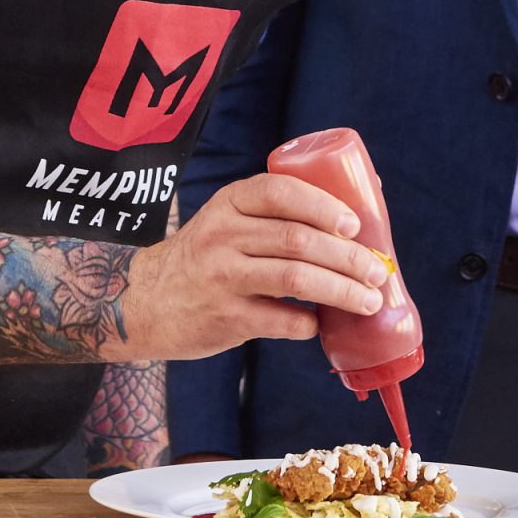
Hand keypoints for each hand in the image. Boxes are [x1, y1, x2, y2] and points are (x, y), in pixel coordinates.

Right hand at [106, 171, 390, 362]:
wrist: (141, 301)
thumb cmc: (204, 257)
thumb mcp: (227, 220)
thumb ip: (274, 216)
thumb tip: (359, 216)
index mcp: (230, 203)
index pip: (281, 192)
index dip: (324, 206)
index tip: (355, 226)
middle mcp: (223, 235)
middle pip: (298, 239)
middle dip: (348, 257)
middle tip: (376, 272)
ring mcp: (222, 277)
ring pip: (295, 278)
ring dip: (342, 290)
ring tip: (369, 301)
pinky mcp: (224, 317)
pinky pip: (279, 319)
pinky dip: (308, 323)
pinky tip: (320, 324)